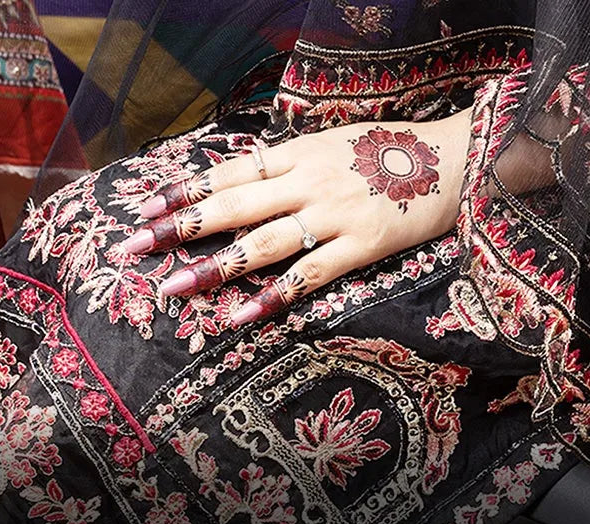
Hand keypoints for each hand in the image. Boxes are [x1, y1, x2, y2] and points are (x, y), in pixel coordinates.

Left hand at [122, 110, 472, 325]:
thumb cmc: (390, 151)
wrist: (455, 159)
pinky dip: (274, 294)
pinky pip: (309, 274)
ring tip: (174, 288)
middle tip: (133, 249)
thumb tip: (244, 178)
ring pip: (261, 242)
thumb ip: (289, 162)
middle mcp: (306, 181)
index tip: (146, 211)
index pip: (226, 172)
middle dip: (178, 228)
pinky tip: (243, 314)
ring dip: (214, 267)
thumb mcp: (332, 143)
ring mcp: (333, 214)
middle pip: (231, 206)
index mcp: (297, 152)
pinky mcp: (360, 246)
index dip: (183, 192)